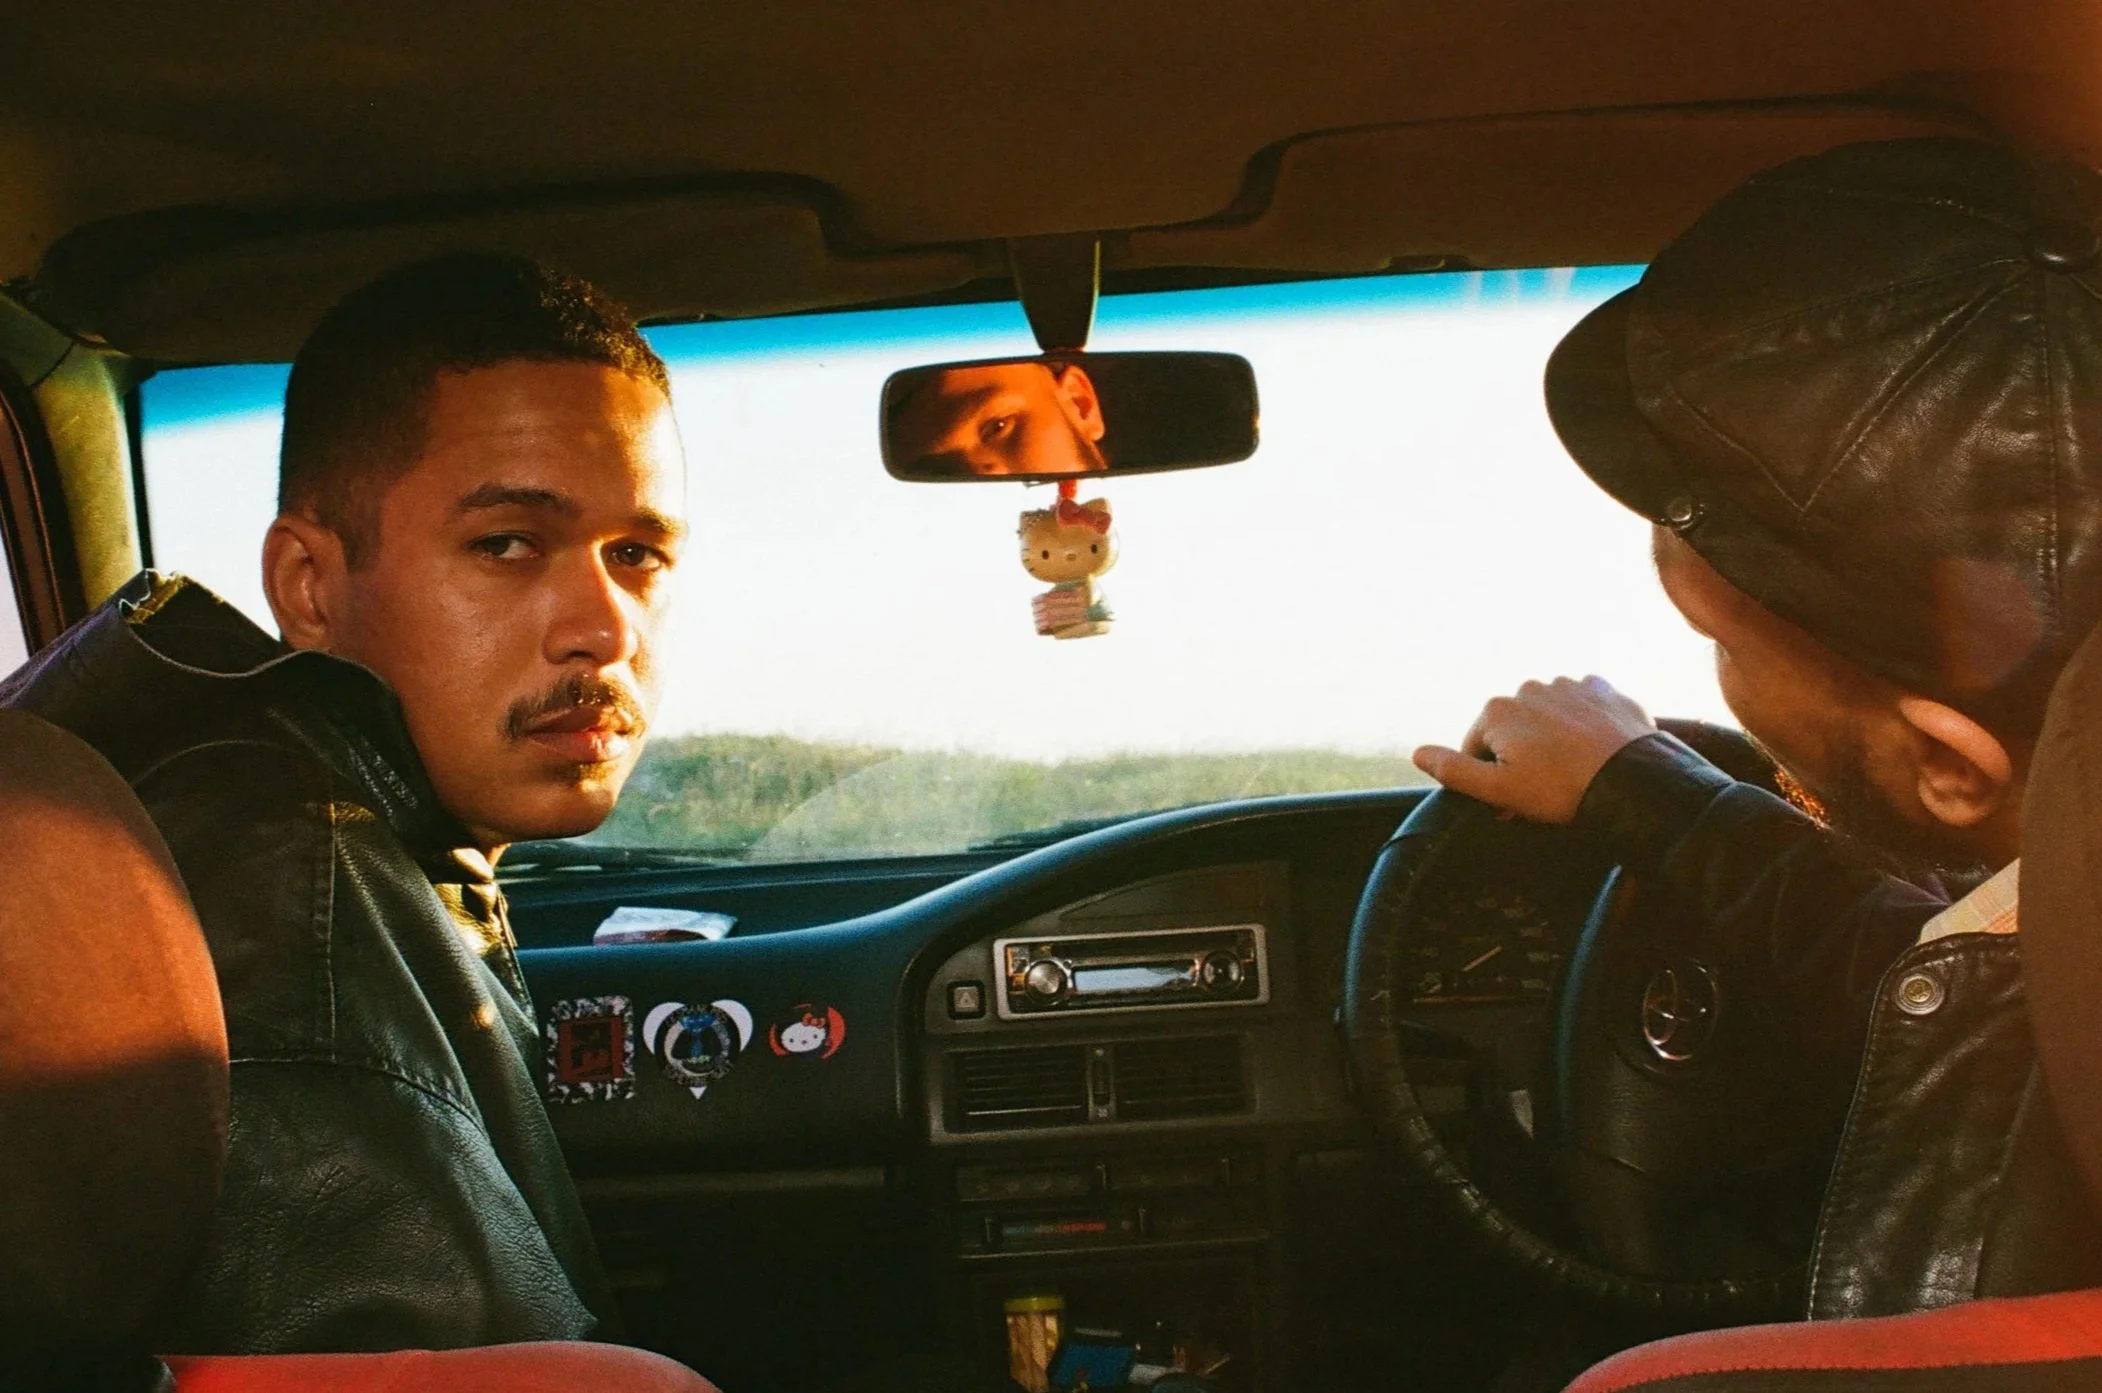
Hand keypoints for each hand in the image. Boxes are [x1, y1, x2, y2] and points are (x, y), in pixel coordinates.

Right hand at [1413, 675, 1656, 824]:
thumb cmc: (1562, 789)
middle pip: (1512, 729)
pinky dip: (1582, 725)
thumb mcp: (1499, 790)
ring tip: (1571, 770)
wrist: (1633, 780)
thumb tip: (1417, 753)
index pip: (1477, 747)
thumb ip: (1453, 770)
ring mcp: (1568, 685)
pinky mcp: (1602, 690)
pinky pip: (1581, 706)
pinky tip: (1592, 749)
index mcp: (1497, 710)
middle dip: (1521, 755)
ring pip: (1546, 717)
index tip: (1513, 799)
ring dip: (1551, 739)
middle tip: (1543, 789)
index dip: (1492, 777)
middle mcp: (1529, 688)